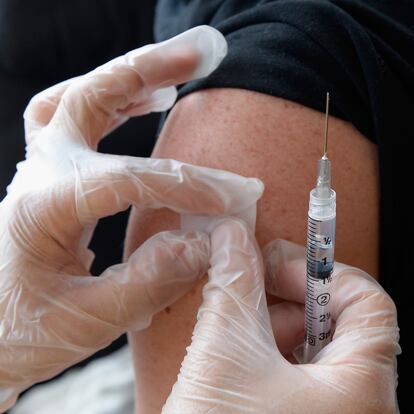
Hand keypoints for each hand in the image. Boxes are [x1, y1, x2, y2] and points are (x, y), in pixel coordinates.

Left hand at [0, 26, 262, 410]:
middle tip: (200, 55)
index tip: (230, 200)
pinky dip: (112, 100)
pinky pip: (72, 118)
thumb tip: (204, 245)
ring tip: (177, 67)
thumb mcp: (87, 322)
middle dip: (147, 71)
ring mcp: (38, 171)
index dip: (185, 187)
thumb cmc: (21, 335)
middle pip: (88, 99)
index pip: (127, 180)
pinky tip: (144, 99)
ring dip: (128, 77)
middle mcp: (36, 177)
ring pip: (77, 98)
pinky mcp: (48, 177)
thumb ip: (148, 284)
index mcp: (41, 210)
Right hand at [163, 220, 399, 413]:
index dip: (321, 272)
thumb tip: (232, 237)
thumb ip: (234, 284)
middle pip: (338, 324)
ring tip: (230, 334)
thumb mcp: (223, 351)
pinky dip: (265, 355)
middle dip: (286, 300)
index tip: (274, 267)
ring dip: (269, 328)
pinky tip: (233, 359)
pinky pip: (296, 377)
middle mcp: (360, 410)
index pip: (368, 302)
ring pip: (312, 351)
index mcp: (363, 393)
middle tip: (244, 293)